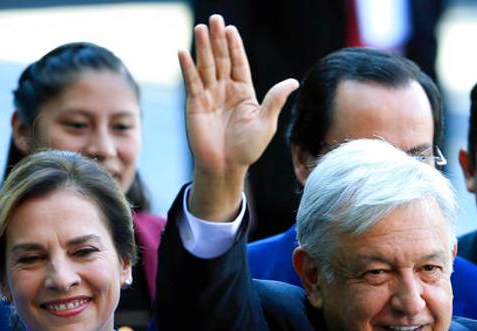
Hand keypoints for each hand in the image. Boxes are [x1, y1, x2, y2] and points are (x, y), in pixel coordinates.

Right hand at [179, 15, 297, 218]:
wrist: (226, 167)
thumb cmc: (248, 148)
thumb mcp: (266, 122)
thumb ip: (275, 100)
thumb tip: (293, 82)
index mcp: (244, 91)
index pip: (239, 63)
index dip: (235, 46)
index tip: (231, 30)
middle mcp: (225, 90)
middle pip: (221, 59)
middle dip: (218, 40)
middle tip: (216, 19)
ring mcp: (209, 95)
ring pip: (206, 66)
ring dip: (203, 47)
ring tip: (201, 28)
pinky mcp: (195, 104)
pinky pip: (192, 82)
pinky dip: (187, 68)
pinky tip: (183, 52)